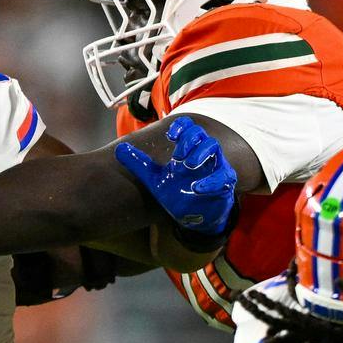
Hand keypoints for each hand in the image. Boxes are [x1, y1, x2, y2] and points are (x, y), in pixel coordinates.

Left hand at [115, 116, 237, 236]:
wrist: (193, 216)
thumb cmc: (176, 192)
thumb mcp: (154, 179)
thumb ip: (139, 163)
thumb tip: (118, 149)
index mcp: (187, 149)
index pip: (188, 127)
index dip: (181, 126)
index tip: (171, 135)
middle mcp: (202, 154)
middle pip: (200, 134)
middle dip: (189, 141)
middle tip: (177, 156)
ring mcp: (215, 166)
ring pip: (214, 147)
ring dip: (200, 153)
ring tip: (187, 166)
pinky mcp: (224, 183)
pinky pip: (222, 177)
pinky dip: (210, 182)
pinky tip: (196, 188)